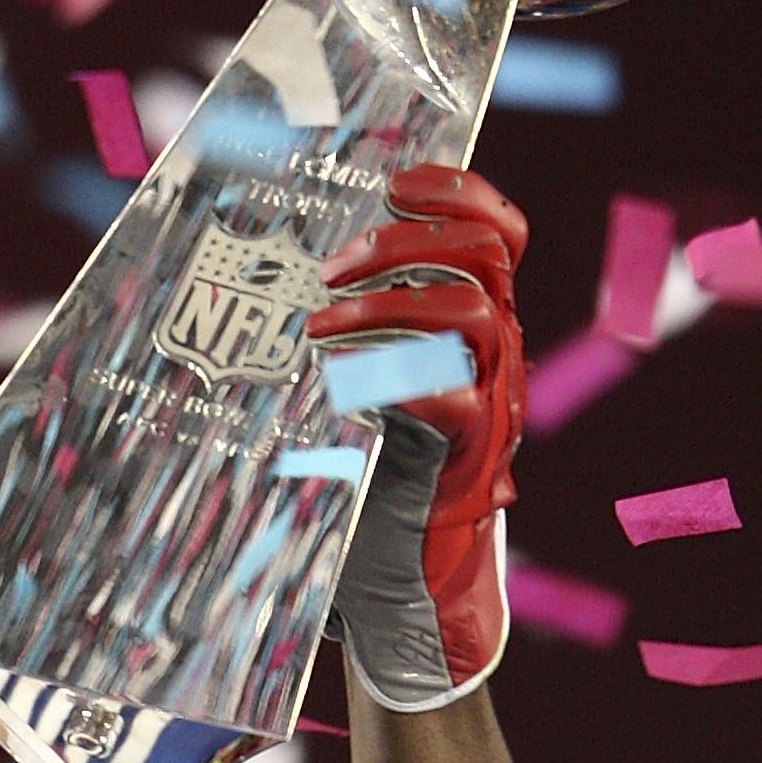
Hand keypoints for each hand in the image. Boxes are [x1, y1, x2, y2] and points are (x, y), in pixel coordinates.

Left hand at [307, 165, 527, 712]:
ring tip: (317, 327)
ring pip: (471, 313)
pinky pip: (450, 397)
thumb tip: (261, 248)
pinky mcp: (470, 454)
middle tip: (330, 269)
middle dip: (401, 243)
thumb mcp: (363, 377)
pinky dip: (391, 376)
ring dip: (387, 303)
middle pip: (483, 255)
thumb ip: (348, 319)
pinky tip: (337, 382)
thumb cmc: (364, 468)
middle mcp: (496, 352)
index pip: (500, 229)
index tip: (395, 183)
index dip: (457, 190)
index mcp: (477, 318)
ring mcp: (492, 400)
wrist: (397, 579)